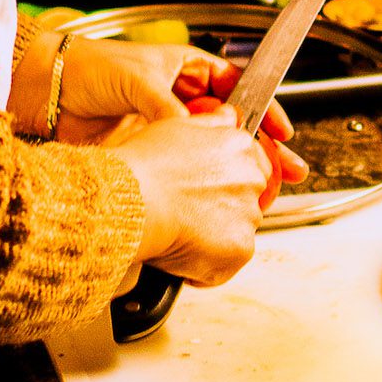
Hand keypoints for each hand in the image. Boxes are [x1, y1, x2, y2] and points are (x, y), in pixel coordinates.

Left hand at [53, 37, 305, 209]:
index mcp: (186, 68)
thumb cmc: (89, 69)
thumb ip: (171, 109)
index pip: (237, 87)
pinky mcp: (152, 150)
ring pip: (215, 148)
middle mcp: (181, 98)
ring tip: (265, 188)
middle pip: (234, 123)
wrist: (47, 92)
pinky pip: (187, 166)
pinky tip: (221, 192)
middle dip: (263, 146)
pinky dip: (206, 179)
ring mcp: (168, 126)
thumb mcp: (138, 81)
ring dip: (240, 167)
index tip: (282, 131)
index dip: (263, 108)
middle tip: (287, 169)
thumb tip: (196, 133)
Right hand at [117, 107, 274, 285]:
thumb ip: (211, 123)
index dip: (224, 180)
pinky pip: (227, 263)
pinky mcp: (240, 248)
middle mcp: (251, 178)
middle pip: (245, 200)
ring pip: (237, 231)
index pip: (250, 165)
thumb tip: (230, 116)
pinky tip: (180, 251)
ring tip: (178, 232)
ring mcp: (248, 214)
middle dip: (221, 209)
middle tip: (185, 212)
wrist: (131, 202)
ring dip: (214, 237)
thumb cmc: (143, 166)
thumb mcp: (175, 126)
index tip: (204, 190)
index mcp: (238, 146)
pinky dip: (206, 265)